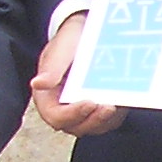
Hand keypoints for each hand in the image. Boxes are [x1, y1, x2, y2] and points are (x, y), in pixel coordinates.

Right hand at [28, 13, 126, 135]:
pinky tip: (124, 101)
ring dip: (107, 119)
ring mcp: (82, 111)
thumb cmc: (69, 41)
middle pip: (77, 126)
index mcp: (47, 97)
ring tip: (118, 105)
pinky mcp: (99, 109)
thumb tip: (37, 84)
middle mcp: (63, 108)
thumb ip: (52, 69)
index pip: (56, 116)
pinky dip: (116, 115)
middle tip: (109, 107)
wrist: (85, 34)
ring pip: (95, 126)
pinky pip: (108, 120)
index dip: (73, 114)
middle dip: (94, 120)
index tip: (89, 102)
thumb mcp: (61, 50)